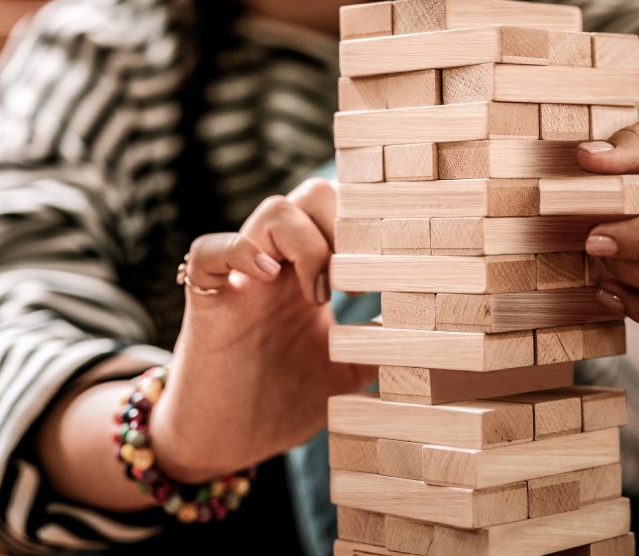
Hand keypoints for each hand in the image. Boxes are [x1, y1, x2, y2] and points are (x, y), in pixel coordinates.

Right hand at [151, 177, 374, 480]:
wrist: (224, 443)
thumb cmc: (281, 404)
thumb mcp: (345, 378)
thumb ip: (379, 350)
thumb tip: (431, 338)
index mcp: (312, 277)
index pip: (343, 214)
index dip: (369, 220)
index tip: (390, 263)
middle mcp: (280, 267)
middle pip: (311, 195)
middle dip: (342, 222)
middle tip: (354, 281)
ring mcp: (243, 278)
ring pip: (272, 210)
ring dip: (307, 242)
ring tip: (319, 295)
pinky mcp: (207, 300)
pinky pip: (208, 250)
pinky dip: (238, 250)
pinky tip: (267, 277)